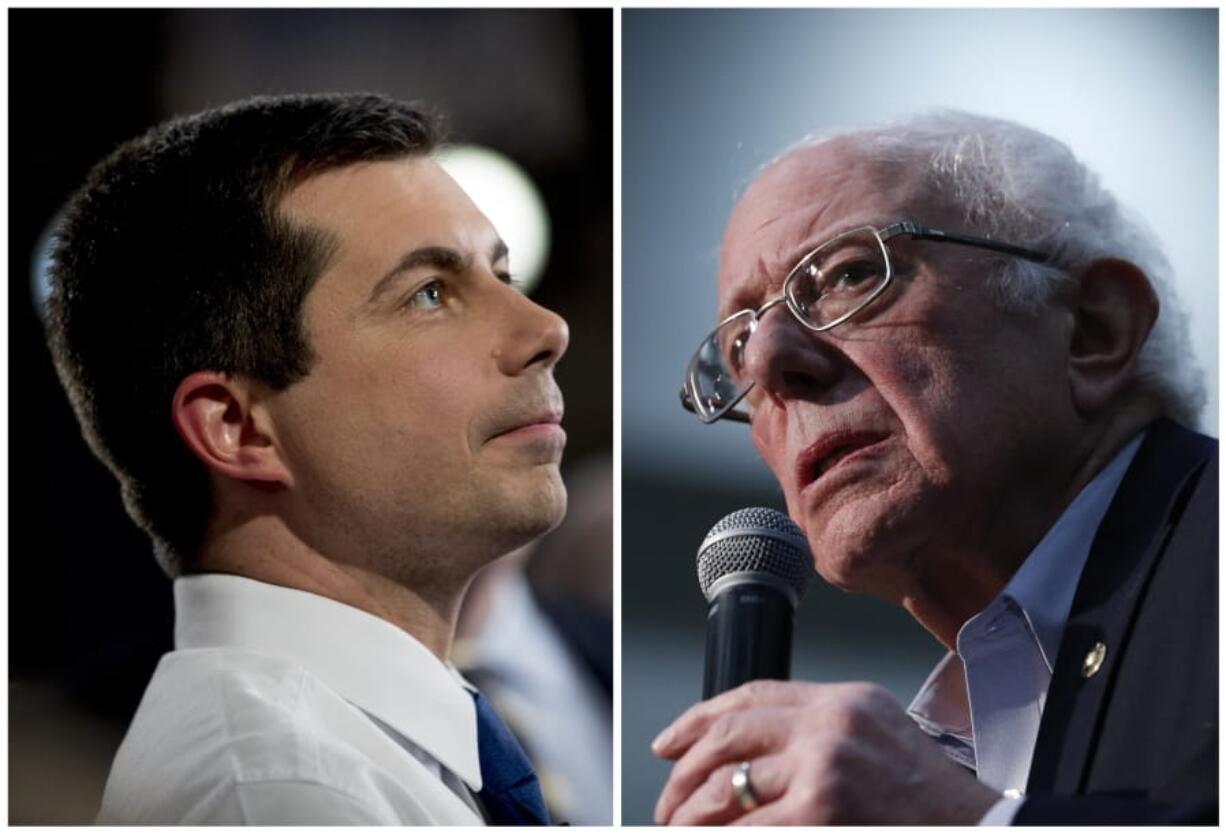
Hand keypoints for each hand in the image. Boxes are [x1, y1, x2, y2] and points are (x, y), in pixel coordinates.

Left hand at [652, 680, 1000, 824]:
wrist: (976, 832)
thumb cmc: (926, 799)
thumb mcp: (878, 734)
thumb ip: (818, 728)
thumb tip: (744, 752)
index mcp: (842, 700)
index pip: (750, 695)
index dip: (697, 719)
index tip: (668, 742)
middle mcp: (830, 725)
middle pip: (728, 736)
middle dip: (684, 775)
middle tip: (667, 804)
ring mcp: (824, 769)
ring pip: (728, 788)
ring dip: (692, 815)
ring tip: (680, 828)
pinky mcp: (819, 813)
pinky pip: (749, 828)